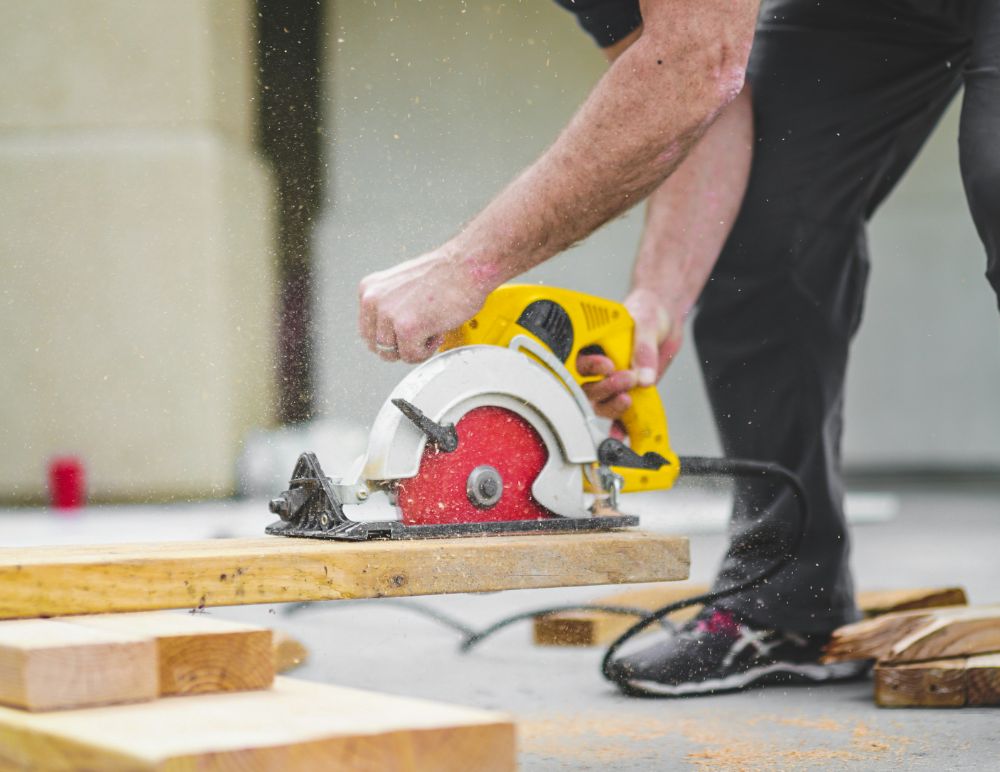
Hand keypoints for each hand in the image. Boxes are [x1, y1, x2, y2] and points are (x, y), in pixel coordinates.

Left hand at [358, 250, 490, 362]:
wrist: (466, 266)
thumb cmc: (444, 273)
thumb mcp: (401, 285)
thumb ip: (389, 306)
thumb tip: (389, 330)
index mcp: (369, 289)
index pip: (367, 330)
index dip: (390, 336)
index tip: (406, 332)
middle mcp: (373, 300)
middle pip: (377, 345)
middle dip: (400, 345)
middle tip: (420, 334)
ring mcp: (388, 315)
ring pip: (393, 354)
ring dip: (414, 348)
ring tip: (430, 330)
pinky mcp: (407, 328)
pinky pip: (411, 356)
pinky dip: (426, 351)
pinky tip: (436, 331)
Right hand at [576, 287, 683, 422]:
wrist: (666, 322)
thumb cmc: (648, 312)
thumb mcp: (646, 322)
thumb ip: (644, 349)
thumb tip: (644, 376)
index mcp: (591, 344)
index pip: (577, 361)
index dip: (588, 368)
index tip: (607, 365)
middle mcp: (596, 367)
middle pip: (586, 387)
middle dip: (604, 388)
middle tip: (626, 379)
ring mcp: (610, 382)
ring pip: (598, 403)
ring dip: (610, 406)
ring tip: (627, 399)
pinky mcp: (625, 393)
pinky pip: (617, 415)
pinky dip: (618, 427)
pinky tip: (621, 435)